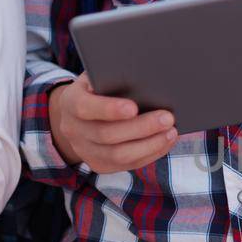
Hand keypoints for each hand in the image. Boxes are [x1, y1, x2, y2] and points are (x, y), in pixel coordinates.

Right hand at [48, 76, 178, 173]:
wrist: (79, 115)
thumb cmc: (98, 88)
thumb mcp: (98, 75)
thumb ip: (113, 76)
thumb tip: (143, 79)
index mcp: (70, 102)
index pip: (86, 108)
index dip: (109, 109)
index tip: (134, 107)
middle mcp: (73, 130)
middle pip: (107, 135)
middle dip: (141, 127)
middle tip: (167, 118)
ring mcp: (85, 151)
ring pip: (119, 155)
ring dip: (149, 144)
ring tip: (171, 132)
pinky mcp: (99, 165)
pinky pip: (127, 165)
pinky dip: (150, 153)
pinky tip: (166, 141)